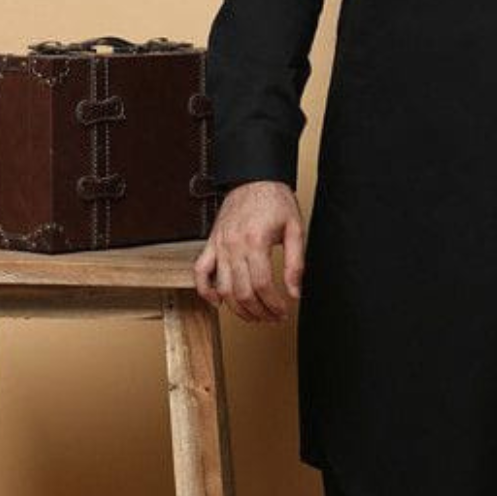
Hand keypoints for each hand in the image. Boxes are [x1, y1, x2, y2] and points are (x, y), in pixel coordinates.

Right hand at [193, 181, 304, 323]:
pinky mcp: (211, 244)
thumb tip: (295, 292)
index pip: (262, 285)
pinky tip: (218, 302)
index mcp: (255, 241)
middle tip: (272, 318)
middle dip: (259, 311)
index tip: (282, 312)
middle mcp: (233, 246)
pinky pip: (200, 272)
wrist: (254, 177)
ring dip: (237, 308)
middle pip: (242, 292)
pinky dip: (205, 291)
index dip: (273, 304)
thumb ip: (296, 263)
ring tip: (254, 315)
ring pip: (222, 288)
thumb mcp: (295, 229)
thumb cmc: (275, 200)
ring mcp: (219, 246)